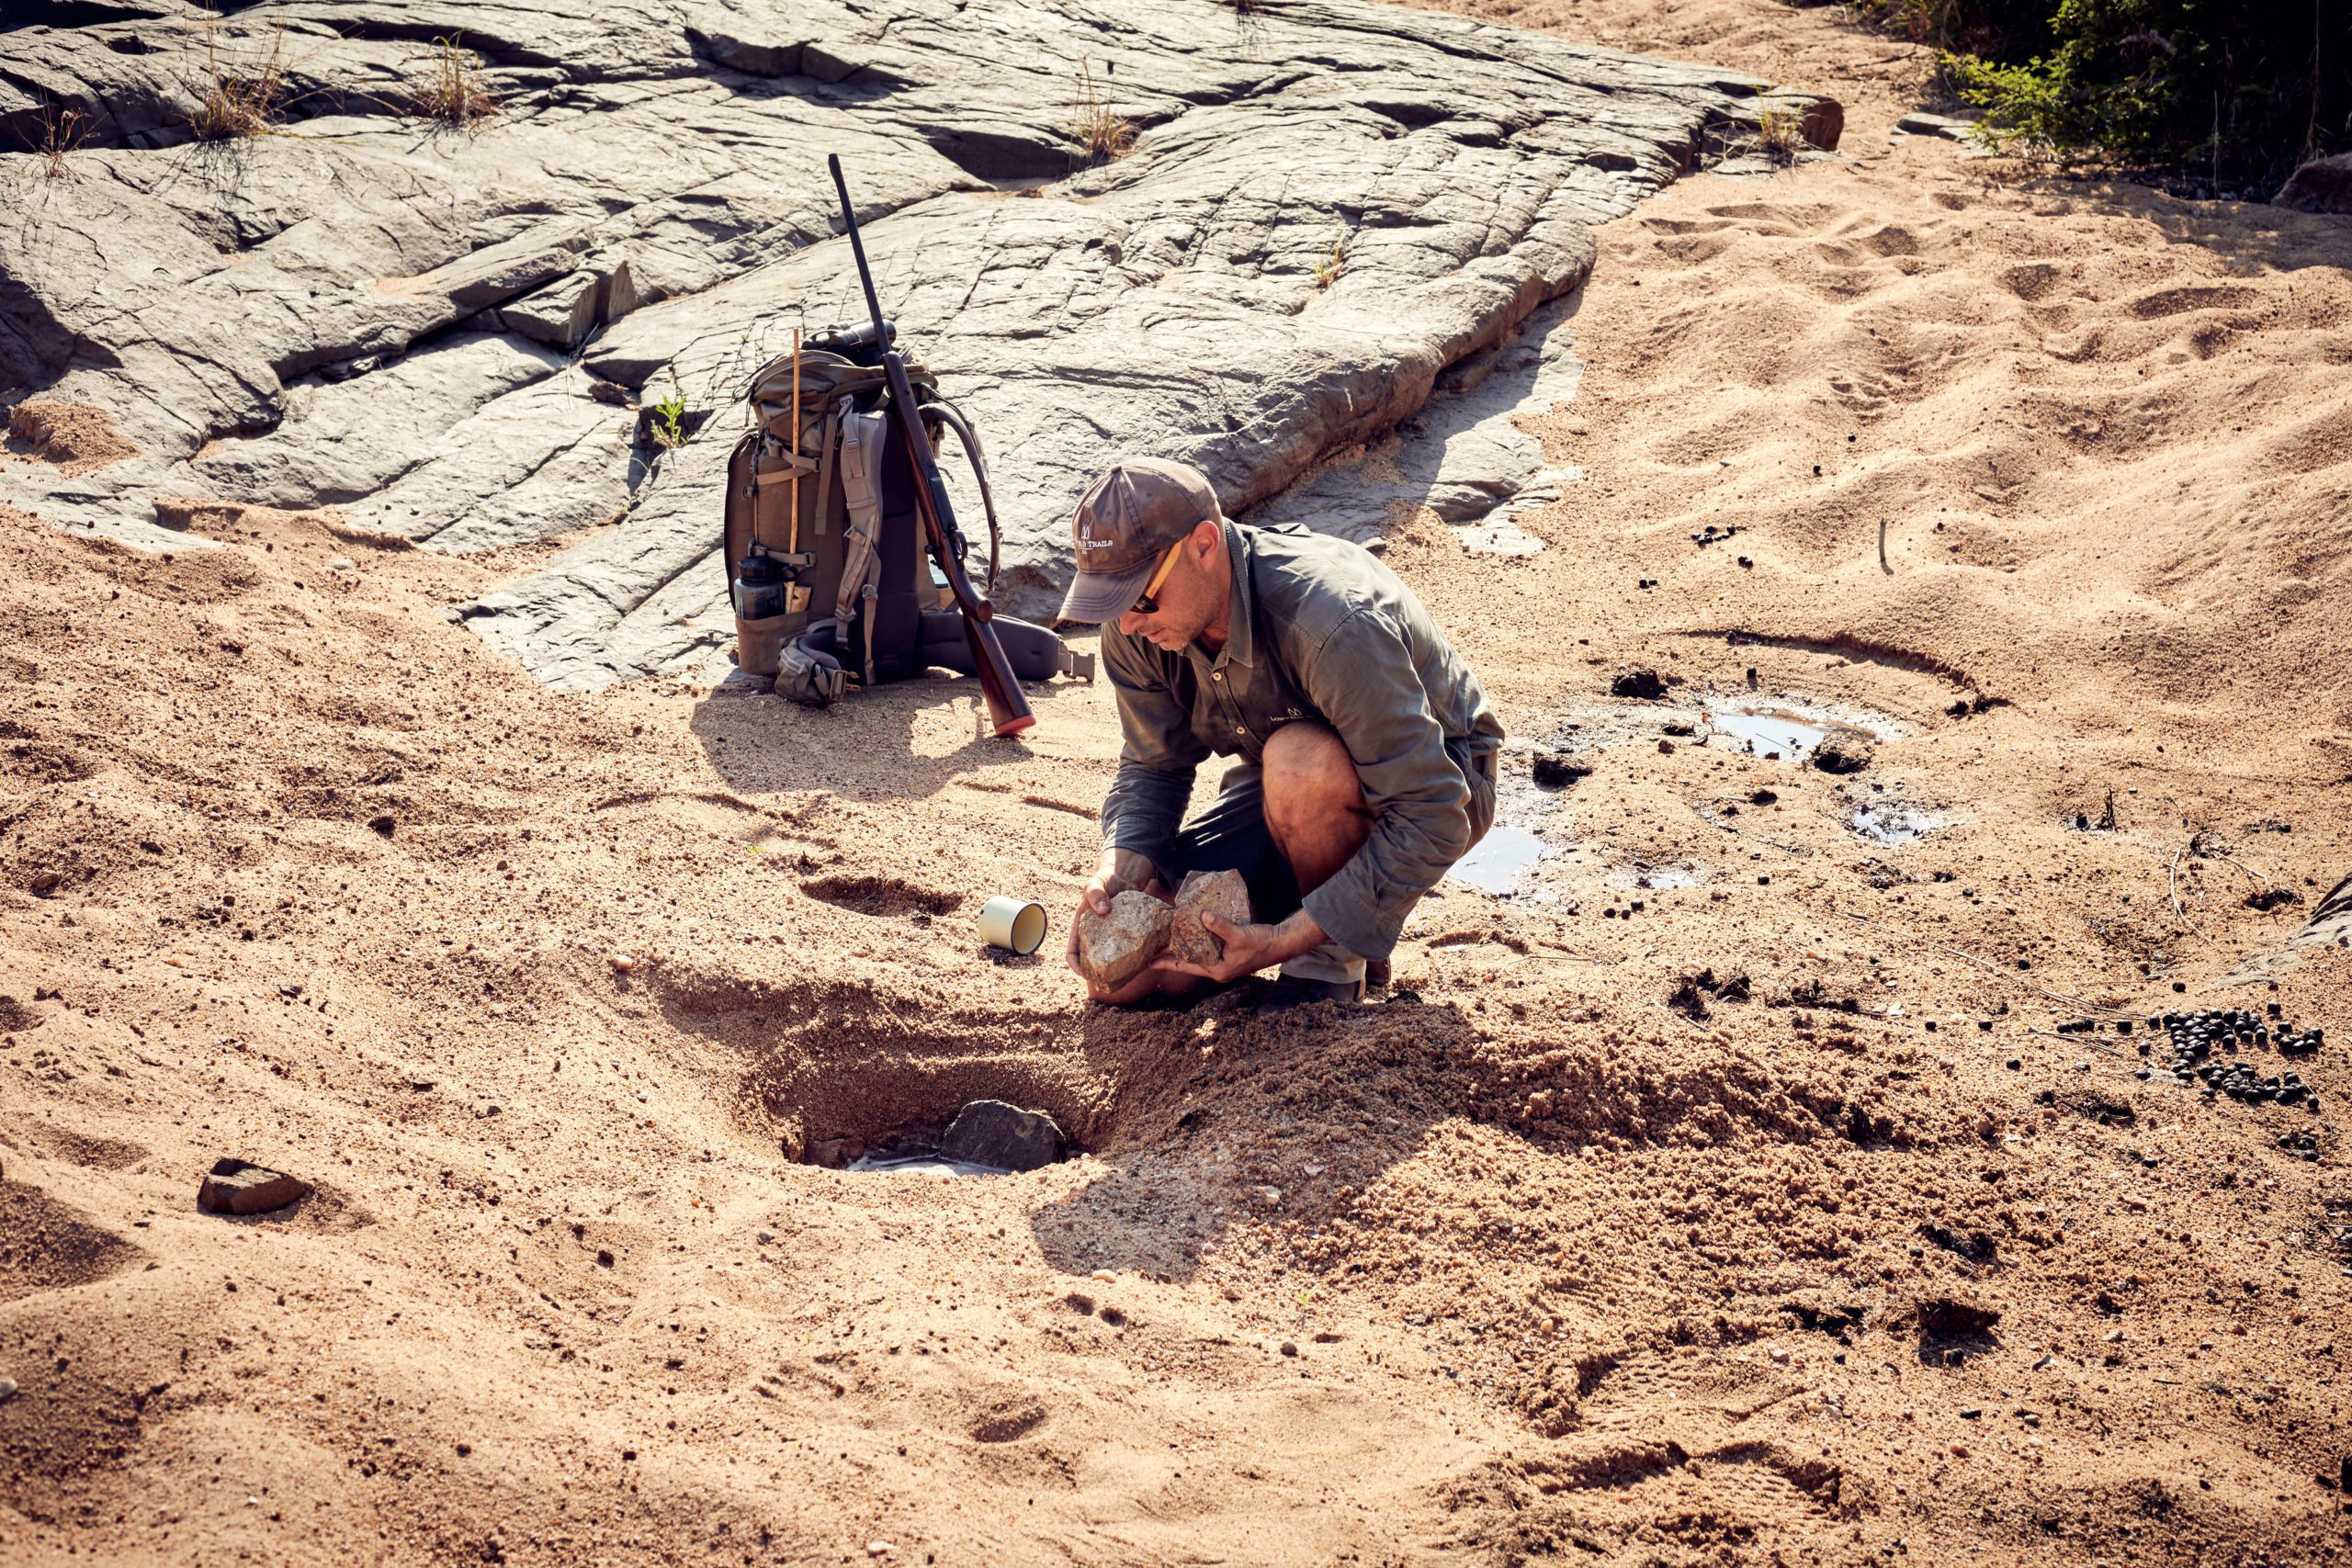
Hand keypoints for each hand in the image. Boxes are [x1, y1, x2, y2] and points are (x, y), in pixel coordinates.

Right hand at [1066, 856, 1158, 989]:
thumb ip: (1095, 893)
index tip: (1084, 973)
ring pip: (1109, 958)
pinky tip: (1141, 961)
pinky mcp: (1125, 935)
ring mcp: (1110, 937)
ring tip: (1125, 975)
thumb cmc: (1104, 880)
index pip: (1072, 952)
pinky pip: (1126, 950)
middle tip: (1108, 980)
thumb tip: (1102, 910)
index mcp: (1080, 928)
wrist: (1124, 875)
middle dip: (1096, 973)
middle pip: (1091, 960)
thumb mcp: (1095, 883)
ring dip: (1114, 968)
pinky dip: (1131, 957)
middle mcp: (1094, 936)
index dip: (1075, 965)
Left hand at [1156, 913, 1291, 985]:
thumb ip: (1220, 926)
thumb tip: (1203, 915)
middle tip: (1152, 947)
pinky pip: (1207, 947)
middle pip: (1188, 961)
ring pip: (1197, 954)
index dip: (1166, 963)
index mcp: (1217, 970)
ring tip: (1167, 937)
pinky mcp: (1228, 952)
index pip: (1185, 967)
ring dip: (1183, 946)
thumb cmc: (1261, 943)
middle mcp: (1217, 968)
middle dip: (1171, 955)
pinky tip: (1191, 930)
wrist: (1280, 942)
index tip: (1148, 961)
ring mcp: (1223, 961)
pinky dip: (1197, 940)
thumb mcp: (1239, 935)